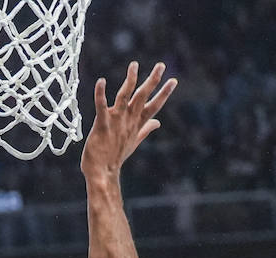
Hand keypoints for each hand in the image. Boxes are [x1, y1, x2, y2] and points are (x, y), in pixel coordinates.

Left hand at [82, 61, 176, 179]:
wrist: (102, 173)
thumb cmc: (115, 157)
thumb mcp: (134, 141)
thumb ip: (145, 129)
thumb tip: (157, 122)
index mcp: (136, 124)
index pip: (154, 106)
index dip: (164, 93)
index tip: (174, 80)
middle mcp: (128, 120)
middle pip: (143, 97)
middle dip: (153, 81)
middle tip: (161, 65)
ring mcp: (116, 122)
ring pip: (125, 97)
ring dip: (130, 80)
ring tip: (135, 65)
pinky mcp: (102, 125)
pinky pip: (101, 107)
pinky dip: (101, 94)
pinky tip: (101, 81)